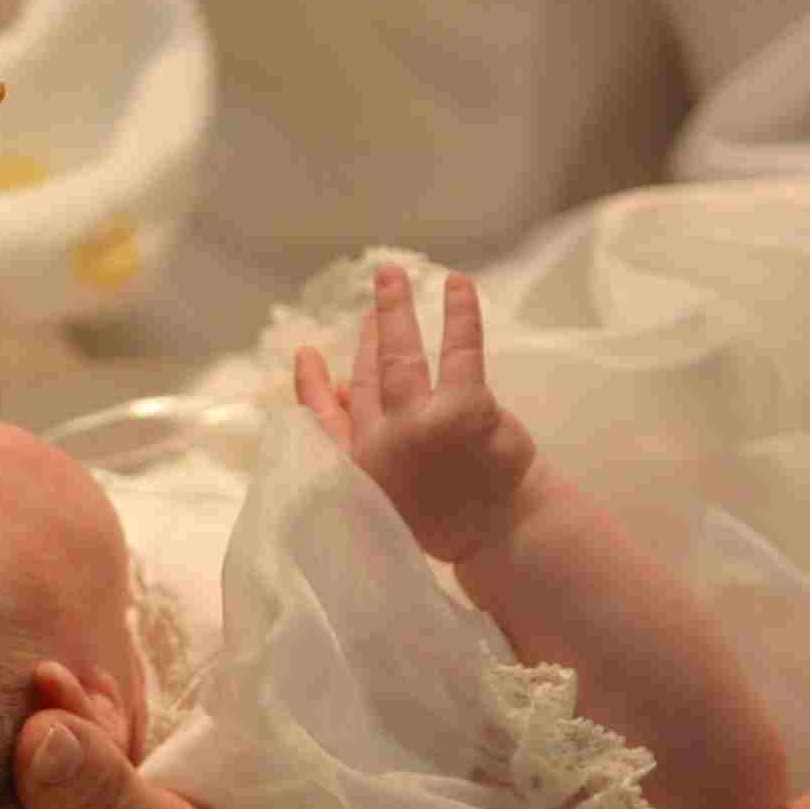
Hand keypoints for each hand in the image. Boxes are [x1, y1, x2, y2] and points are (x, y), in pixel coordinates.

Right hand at [292, 264, 540, 562]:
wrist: (503, 533)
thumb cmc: (447, 512)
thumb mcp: (383, 488)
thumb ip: (356, 442)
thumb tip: (341, 388)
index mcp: (357, 465)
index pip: (324, 417)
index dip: (312, 384)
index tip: (307, 354)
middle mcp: (381, 442)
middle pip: (368, 376)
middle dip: (370, 335)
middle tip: (375, 300)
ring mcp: (420, 424)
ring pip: (400, 356)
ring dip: (394, 310)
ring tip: (392, 275)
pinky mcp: (464, 410)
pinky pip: (457, 351)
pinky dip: (457, 315)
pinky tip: (457, 286)